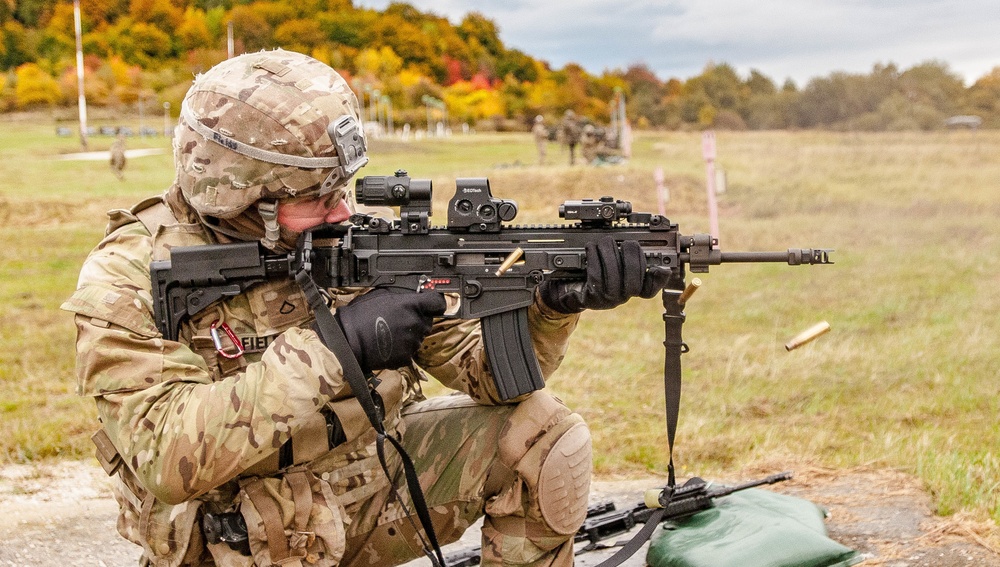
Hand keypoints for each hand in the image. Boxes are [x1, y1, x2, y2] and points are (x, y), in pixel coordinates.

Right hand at [334, 289, 446, 372]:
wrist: (348, 342)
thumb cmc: (359, 317)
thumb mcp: (380, 295)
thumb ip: (401, 296)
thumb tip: (411, 295)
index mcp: (410, 305)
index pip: (437, 302)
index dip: (434, 303)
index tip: (431, 304)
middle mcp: (415, 323)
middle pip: (427, 320)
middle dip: (417, 319)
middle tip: (399, 319)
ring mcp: (412, 341)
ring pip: (419, 336)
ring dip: (409, 334)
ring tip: (390, 332)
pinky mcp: (406, 357)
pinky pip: (410, 351)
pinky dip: (402, 348)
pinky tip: (388, 344)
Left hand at [538, 237, 670, 313]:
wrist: (569, 287)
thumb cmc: (594, 271)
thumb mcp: (612, 262)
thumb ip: (627, 255)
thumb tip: (643, 247)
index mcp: (631, 289)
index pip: (650, 289)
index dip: (658, 280)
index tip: (662, 267)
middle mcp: (622, 297)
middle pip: (634, 283)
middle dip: (632, 258)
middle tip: (629, 242)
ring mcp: (607, 300)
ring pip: (613, 277)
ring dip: (609, 254)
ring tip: (605, 241)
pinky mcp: (591, 298)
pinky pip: (595, 276)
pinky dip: (594, 258)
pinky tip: (592, 248)